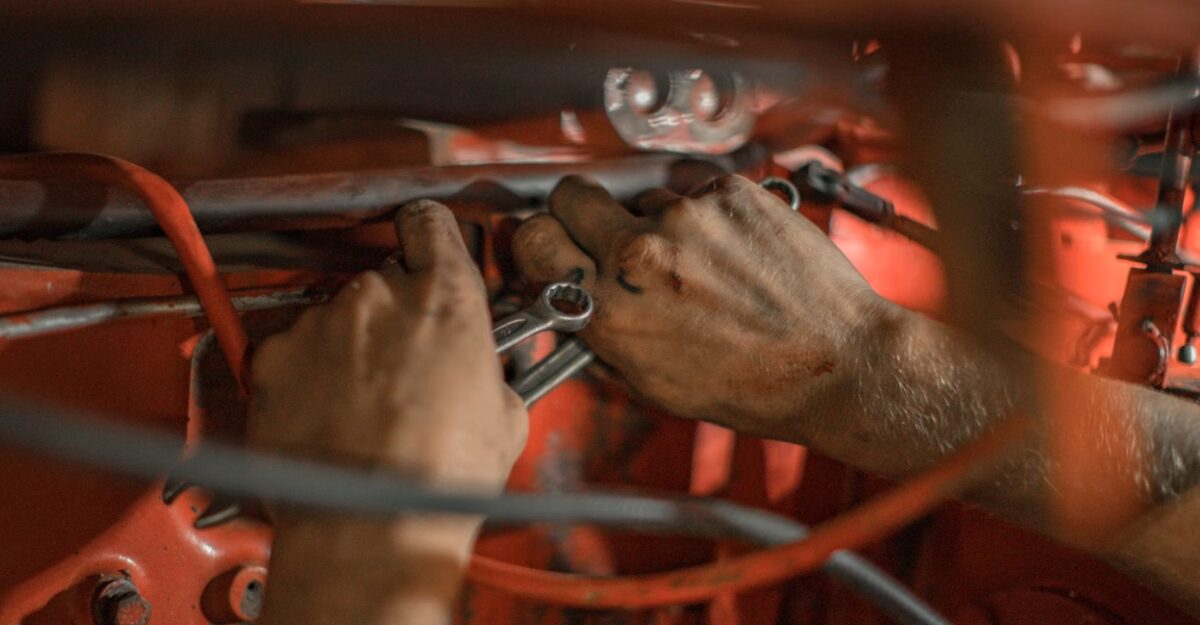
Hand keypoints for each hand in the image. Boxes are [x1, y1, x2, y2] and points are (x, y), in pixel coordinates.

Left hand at [250, 200, 525, 624]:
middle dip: (395, 315)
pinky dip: (306, 373)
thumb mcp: (505, 415)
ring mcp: (320, 323)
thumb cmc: (440, 479)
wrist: (369, 526)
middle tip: (407, 365)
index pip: (430, 222)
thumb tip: (485, 370)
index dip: (429, 236)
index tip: (427, 249)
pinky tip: (327, 415)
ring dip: (350, 347)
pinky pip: (293, 349)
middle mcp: (377, 295)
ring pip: (338, 317)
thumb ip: (490, 367)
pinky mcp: (273, 356)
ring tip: (364, 406)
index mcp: (445, 297)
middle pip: (384, 279)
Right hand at [512, 174, 889, 436]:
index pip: (532, 239)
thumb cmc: (753, 385)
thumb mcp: (652, 384)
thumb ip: (600, 336)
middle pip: (571, 195)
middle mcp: (640, 254)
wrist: (836, 362)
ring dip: (656, 222)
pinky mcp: (730, 193)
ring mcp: (686, 216)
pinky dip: (707, 215)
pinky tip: (734, 252)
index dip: (539, 242)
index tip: (552, 246)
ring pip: (641, 196)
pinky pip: (694, 191)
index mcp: (611, 308)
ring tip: (699, 263)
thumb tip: (570, 304)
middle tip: (607, 235)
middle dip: (581, 214)